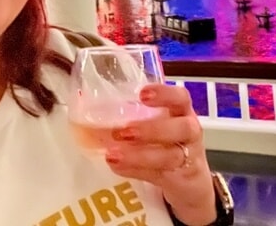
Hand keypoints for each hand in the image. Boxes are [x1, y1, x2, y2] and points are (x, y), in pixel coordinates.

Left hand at [105, 83, 216, 225]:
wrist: (190, 181)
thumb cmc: (167, 143)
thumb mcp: (157, 125)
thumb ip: (133, 116)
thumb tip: (86, 108)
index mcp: (182, 112)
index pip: (181, 97)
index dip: (165, 94)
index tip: (143, 94)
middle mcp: (189, 132)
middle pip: (182, 128)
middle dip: (153, 129)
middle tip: (124, 131)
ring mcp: (188, 157)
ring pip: (170, 155)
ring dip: (140, 155)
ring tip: (113, 155)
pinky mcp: (180, 180)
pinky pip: (159, 174)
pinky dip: (136, 170)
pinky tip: (118, 167)